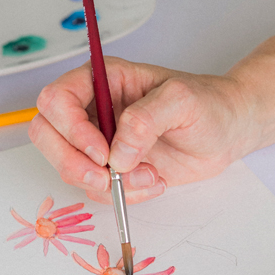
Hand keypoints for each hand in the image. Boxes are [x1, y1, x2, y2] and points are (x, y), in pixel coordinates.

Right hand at [30, 57, 256, 203]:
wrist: (227, 132)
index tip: (102, 152)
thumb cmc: (208, 104)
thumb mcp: (183, 101)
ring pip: (68, 167)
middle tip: (106, 177)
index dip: (70, 129)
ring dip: (104, 182)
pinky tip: (153, 180)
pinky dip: (122, 195)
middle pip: (47, 134)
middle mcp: (93, 108)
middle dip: (72, 162)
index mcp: (103, 79)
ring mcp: (99, 139)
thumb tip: (117, 153)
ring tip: (150, 175)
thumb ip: (146, 119)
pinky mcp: (111, 167)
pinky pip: (95, 188)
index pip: (57, 99)